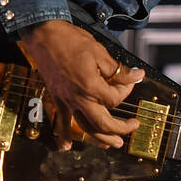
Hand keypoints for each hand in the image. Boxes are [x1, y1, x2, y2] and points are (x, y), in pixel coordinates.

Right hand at [17, 20, 144, 150]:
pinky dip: (63, 137)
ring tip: (113, 143)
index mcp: (91, 86)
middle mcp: (78, 98)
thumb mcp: (99, 51)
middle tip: (133, 126)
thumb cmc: (70, 40)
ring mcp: (66, 101)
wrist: (43, 34)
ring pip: (85, 127)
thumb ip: (118, 70)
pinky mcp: (56, 99)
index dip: (126, 90)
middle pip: (103, 123)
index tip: (130, 80)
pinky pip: (59, 123)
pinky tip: (66, 147)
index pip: (116, 98)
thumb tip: (137, 76)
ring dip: (100, 138)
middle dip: (120, 128)